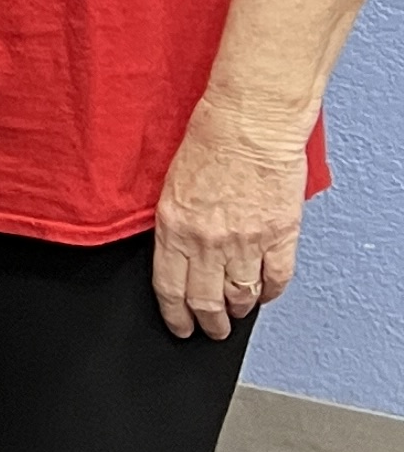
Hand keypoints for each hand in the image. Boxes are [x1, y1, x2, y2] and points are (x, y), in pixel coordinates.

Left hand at [153, 93, 306, 340]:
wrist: (249, 121)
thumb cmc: (209, 141)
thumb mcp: (171, 186)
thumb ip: (174, 226)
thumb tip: (177, 256)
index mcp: (174, 228)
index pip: (170, 289)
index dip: (176, 316)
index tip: (181, 327)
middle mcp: (208, 241)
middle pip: (206, 302)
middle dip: (209, 324)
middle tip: (213, 330)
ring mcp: (247, 241)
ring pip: (242, 296)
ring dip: (239, 310)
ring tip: (237, 313)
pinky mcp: (280, 235)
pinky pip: (277, 278)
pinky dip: (271, 292)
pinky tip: (266, 292)